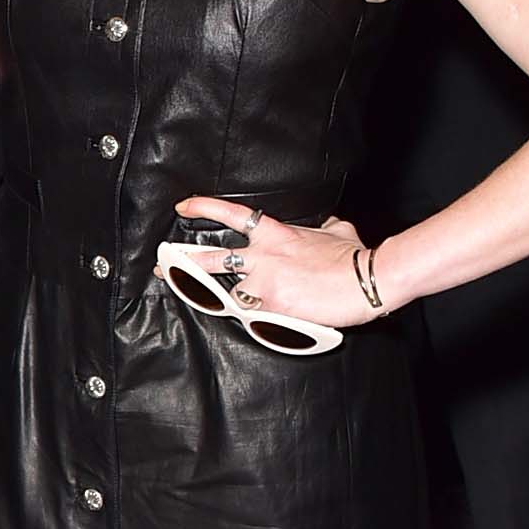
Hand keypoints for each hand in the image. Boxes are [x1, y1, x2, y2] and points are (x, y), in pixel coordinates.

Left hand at [172, 197, 391, 329]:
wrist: (366, 280)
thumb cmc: (353, 256)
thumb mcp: (335, 230)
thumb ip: (321, 227)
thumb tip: (327, 224)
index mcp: (275, 233)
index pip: (231, 214)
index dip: (203, 208)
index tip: (183, 207)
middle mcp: (262, 256)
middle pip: (210, 257)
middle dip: (181, 261)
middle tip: (162, 264)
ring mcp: (264, 283)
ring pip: (232, 294)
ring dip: (232, 300)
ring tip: (226, 302)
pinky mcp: (272, 308)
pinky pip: (255, 316)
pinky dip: (259, 319)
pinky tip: (267, 321)